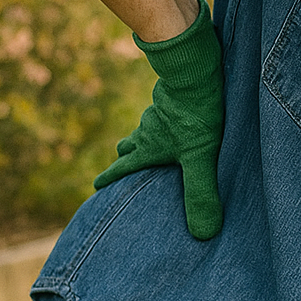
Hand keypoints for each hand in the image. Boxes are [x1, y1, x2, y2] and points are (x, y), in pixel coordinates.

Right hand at [94, 0, 224, 239]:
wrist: (194, 67)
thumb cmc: (196, 114)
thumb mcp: (200, 157)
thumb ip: (200, 193)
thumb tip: (204, 234)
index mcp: (150, 147)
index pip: (125, 168)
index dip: (111, 179)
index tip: (96, 187)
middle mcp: (149, 129)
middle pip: (130, 144)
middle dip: (126, 154)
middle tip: (122, 159)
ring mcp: (159, 109)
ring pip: (145, 125)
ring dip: (144, 134)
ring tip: (149, 139)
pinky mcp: (174, 93)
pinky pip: (163, 108)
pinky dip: (164, 117)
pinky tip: (176, 114)